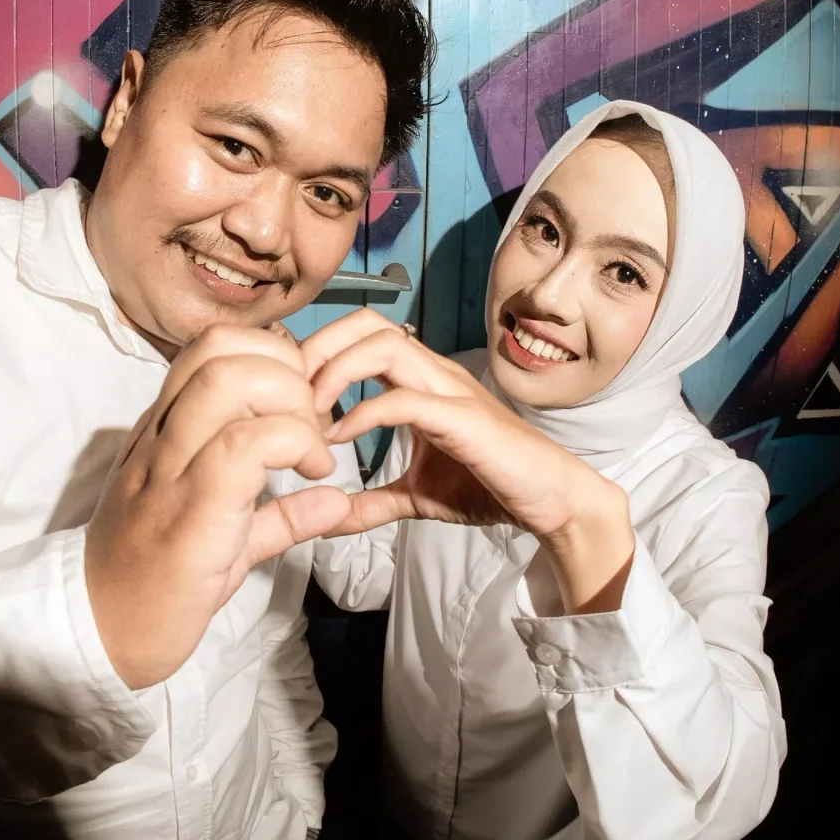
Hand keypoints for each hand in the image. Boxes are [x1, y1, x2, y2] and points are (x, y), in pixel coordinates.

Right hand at [86, 324, 348, 687]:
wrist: (99, 637)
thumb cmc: (154, 587)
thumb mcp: (224, 541)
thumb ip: (280, 515)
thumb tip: (335, 501)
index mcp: (163, 435)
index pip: (210, 349)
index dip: (271, 359)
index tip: (302, 410)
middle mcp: (160, 439)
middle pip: (220, 348)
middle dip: (286, 369)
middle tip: (314, 424)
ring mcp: (168, 470)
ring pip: (227, 381)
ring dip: (288, 401)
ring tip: (311, 448)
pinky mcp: (186, 510)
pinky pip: (241, 445)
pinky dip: (292, 444)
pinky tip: (314, 475)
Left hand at [297, 313, 633, 609]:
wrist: (552, 502)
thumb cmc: (492, 486)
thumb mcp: (415, 496)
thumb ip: (371, 502)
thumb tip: (327, 517)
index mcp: (421, 380)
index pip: (360, 335)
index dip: (317, 353)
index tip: (287, 397)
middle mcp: (435, 373)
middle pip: (366, 323)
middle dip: (317, 348)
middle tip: (287, 395)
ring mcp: (451, 390)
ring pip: (384, 344)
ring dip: (335, 371)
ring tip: (309, 412)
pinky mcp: (465, 419)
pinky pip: (405, 399)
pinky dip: (363, 413)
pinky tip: (339, 439)